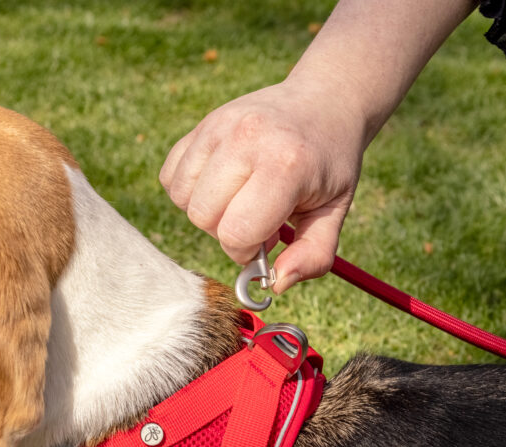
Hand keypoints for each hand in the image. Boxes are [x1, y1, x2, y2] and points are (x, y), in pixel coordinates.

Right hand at [160, 79, 368, 293]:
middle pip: (202, 216)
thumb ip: (313, 256)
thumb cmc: (329, 164)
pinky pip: (170, 175)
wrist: (324, 102)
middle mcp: (246, 140)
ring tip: (238, 198)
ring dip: (206, 210)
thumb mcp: (334, 212)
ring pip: (182, 197)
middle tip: (255, 216)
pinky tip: (221, 183)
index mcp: (284, 165)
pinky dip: (189, 189)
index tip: (268, 238)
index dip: (247, 250)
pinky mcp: (202, 123)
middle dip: (226, 231)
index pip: (236, 232)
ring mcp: (218, 126)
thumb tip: (275, 285)